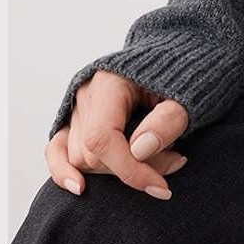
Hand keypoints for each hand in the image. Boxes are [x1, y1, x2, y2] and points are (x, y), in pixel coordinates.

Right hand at [46, 71, 191, 199]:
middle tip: (176, 160)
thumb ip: (167, 119)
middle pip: (93, 153)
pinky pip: (57, 150)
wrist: (176, 55)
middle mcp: (86, 94)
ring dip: (116, 170)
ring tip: (159, 157)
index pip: (102, 137)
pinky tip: (79, 187)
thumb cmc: (181, 73)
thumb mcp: (186, 93)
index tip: (160, 187)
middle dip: (133, 169)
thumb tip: (138, 151)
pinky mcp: (76, 120)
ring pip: (81, 159)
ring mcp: (77, 107)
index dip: (129, 170)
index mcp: (109, 82)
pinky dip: (64, 170)